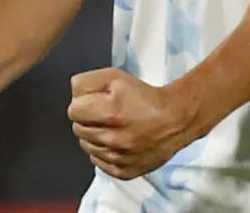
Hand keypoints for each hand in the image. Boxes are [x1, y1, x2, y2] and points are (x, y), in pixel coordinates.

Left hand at [67, 67, 198, 180]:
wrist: (175, 120)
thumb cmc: (146, 97)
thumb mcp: (115, 77)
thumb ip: (87, 82)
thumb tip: (73, 94)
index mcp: (110, 112)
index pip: (73, 111)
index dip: (83, 103)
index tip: (95, 102)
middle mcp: (112, 139)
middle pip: (78, 128)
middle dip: (88, 119)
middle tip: (105, 113)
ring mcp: (118, 158)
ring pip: (87, 146)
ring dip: (95, 135)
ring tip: (113, 127)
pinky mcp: (123, 172)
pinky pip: (98, 161)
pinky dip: (103, 152)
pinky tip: (117, 141)